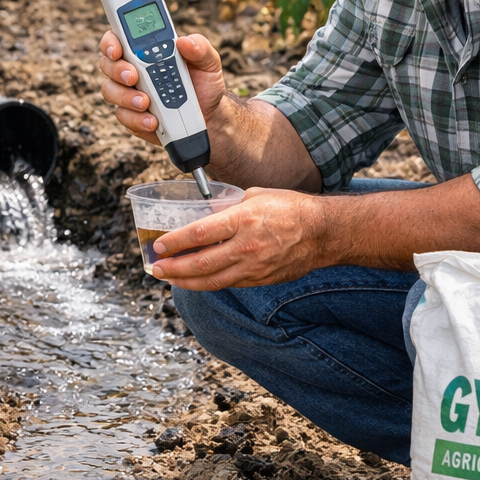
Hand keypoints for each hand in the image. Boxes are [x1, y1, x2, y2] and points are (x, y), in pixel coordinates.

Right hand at [98, 29, 226, 144]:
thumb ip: (199, 47)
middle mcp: (133, 69)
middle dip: (117, 70)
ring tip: (145, 103)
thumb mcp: (208, 61)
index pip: (118, 38)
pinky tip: (152, 120)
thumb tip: (184, 42)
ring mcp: (130, 93)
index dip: (111, 41)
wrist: (209, 115)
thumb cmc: (203, 83)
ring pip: (111, 91)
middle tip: (133, 77)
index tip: (117, 50)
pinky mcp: (132, 115)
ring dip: (125, 97)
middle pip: (108, 64)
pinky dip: (137, 119)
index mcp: (146, 50)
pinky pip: (123, 116)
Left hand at [149, 188, 325, 288]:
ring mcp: (255, 267)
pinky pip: (229, 283)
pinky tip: (196, 280)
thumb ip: (228, 207)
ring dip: (186, 281)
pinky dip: (209, 283)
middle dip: (173, 268)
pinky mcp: (261, 279)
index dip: (175, 242)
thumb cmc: (290, 208)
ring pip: (213, 280)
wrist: (323, 232)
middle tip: (155, 268)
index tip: (159, 246)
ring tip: (169, 278)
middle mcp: (247, 246)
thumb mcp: (255, 196)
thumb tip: (204, 212)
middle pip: (201, 263)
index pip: (199, 234)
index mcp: (243, 220)